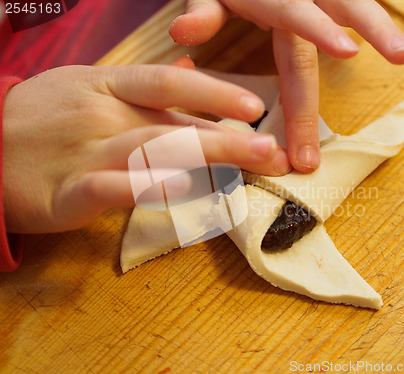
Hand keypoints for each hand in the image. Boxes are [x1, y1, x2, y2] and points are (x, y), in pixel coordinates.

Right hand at [2, 62, 290, 232]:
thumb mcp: (89, 85)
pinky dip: (145, 187)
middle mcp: (101, 115)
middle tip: (273, 151)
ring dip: (204, 159)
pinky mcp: (66, 192)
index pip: (170, 82)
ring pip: (149, 151)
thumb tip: (189, 66)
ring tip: (249, 167)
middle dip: (228, 136)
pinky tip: (181, 189)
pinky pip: (109, 188)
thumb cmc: (46, 117)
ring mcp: (83, 152)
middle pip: (173, 121)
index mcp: (107, 86)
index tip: (257, 106)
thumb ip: (142, 86)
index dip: (215, 91)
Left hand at [169, 0, 403, 171]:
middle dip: (375, 32)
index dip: (322, 30)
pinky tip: (393, 39)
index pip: (298, 17)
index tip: (350, 51)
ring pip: (356, 2)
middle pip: (344, 6)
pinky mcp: (325, 0)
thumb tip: (184, 35)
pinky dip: (371, 16)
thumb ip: (203, 10)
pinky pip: (350, 4)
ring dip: (383, 25)